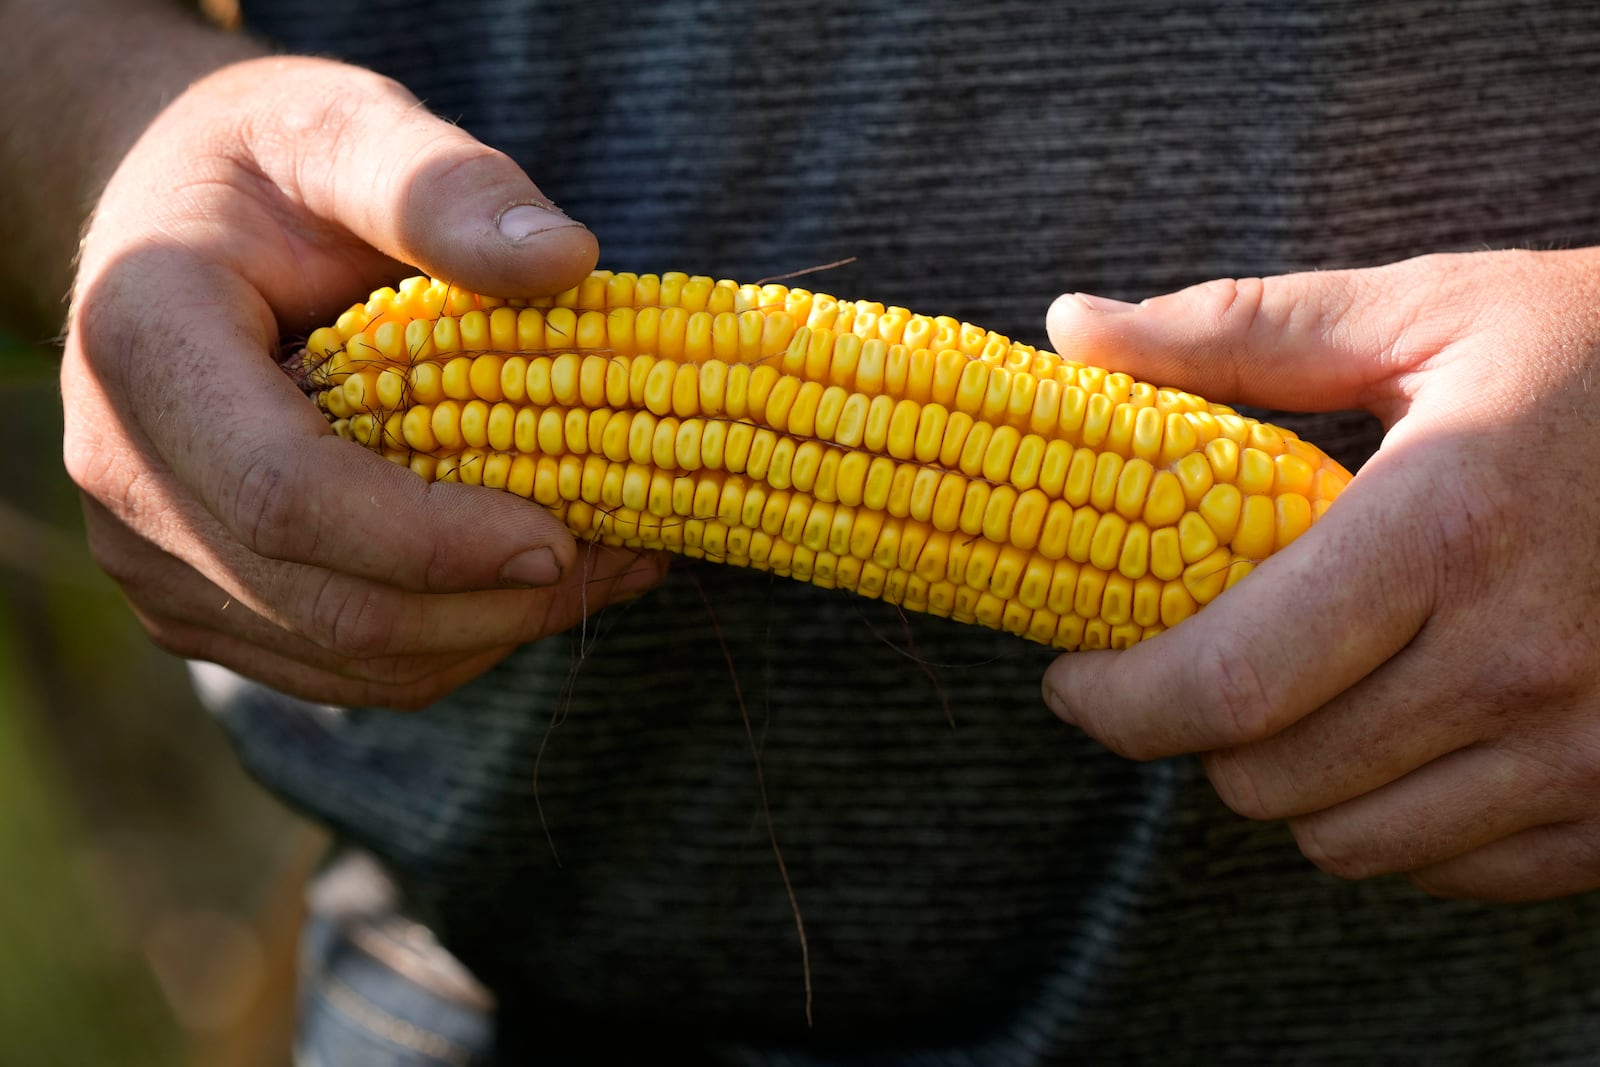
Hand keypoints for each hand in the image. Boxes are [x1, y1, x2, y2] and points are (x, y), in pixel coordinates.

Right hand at [62, 56, 665, 708]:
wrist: (176, 227)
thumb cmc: (269, 169)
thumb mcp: (350, 131)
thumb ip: (445, 187)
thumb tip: (569, 258)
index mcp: (146, 348)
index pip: (288, 494)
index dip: (435, 539)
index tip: (565, 535)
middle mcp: (126, 477)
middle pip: (328, 605)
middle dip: (494, 602)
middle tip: (629, 557)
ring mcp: (155, 557)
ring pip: (346, 659)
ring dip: (492, 630)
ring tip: (608, 563)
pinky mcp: (202, 602)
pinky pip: (341, 664)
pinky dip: (454, 638)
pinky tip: (533, 579)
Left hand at [1040, 248, 1599, 900]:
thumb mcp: (1427, 313)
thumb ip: (1237, 331)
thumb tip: (1071, 328)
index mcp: (1449, 529)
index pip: (1228, 683)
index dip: (1116, 700)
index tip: (1073, 676)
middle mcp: (1524, 665)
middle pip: (1269, 779)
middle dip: (1192, 731)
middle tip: (1189, 665)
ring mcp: (1591, 753)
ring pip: (1347, 842)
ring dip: (1289, 780)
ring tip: (1301, 690)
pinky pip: (1448, 867)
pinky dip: (1392, 816)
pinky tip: (1402, 729)